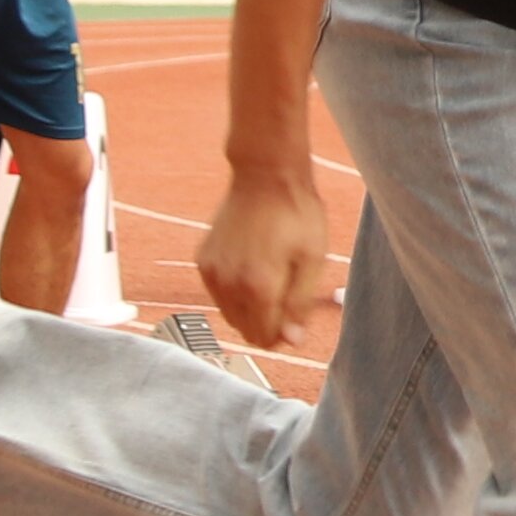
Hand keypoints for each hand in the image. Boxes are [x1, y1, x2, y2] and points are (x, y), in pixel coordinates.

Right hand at [201, 154, 335, 348]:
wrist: (265, 175)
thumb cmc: (296, 213)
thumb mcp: (313, 260)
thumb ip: (299, 304)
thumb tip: (291, 340)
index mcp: (258, 287)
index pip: (263, 338)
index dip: (282, 335)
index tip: (295, 318)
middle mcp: (228, 284)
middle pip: (244, 330)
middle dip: (266, 323)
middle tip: (286, 296)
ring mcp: (211, 272)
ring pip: (229, 314)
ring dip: (249, 308)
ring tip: (271, 277)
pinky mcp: (202, 259)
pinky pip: (218, 293)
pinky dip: (234, 291)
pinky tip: (252, 266)